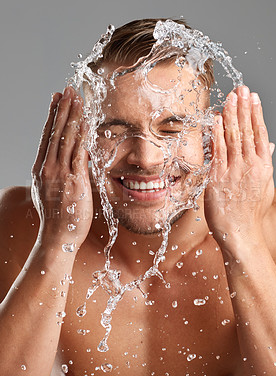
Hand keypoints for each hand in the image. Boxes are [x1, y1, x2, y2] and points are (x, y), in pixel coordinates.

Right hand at [31, 87, 92, 249]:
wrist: (57, 237)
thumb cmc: (57, 217)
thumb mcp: (51, 191)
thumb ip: (59, 173)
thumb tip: (73, 159)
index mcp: (40, 169)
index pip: (47, 136)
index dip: (52, 116)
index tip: (56, 99)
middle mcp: (48, 168)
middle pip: (55, 132)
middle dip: (63, 109)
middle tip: (68, 90)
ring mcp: (60, 174)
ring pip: (66, 139)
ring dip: (73, 117)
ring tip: (77, 98)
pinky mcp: (74, 181)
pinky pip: (78, 154)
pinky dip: (82, 137)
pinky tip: (85, 123)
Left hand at [204, 86, 274, 243]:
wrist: (240, 232)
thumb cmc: (251, 211)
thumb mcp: (264, 186)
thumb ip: (265, 164)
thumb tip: (270, 146)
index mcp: (264, 167)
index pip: (260, 134)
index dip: (256, 114)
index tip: (253, 98)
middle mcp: (250, 166)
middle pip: (247, 131)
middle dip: (243, 108)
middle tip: (241, 88)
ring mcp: (234, 171)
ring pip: (233, 137)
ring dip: (231, 115)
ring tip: (230, 97)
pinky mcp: (218, 177)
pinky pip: (218, 151)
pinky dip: (218, 134)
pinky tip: (217, 119)